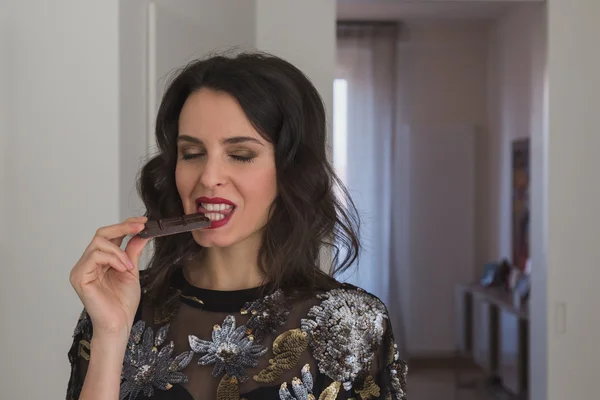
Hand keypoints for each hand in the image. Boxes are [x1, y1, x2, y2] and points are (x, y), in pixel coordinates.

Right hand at [70, 216, 150, 338]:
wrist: (119, 323)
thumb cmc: (123, 303)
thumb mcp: (131, 271)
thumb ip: (132, 252)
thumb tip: (141, 233)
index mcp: (99, 261)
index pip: (109, 236)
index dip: (125, 226)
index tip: (143, 221)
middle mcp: (87, 263)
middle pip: (101, 234)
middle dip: (123, 227)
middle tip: (141, 226)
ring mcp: (81, 269)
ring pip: (98, 243)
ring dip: (119, 251)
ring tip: (129, 266)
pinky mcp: (80, 277)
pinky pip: (95, 256)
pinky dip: (112, 259)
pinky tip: (122, 268)